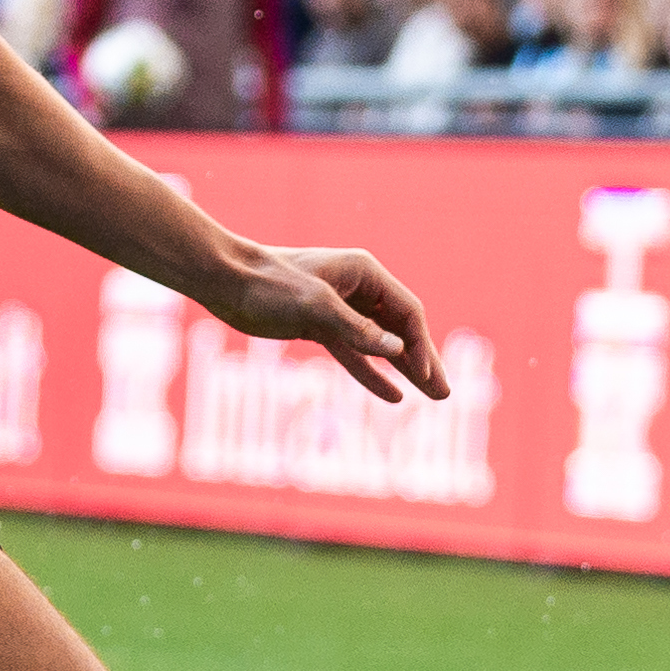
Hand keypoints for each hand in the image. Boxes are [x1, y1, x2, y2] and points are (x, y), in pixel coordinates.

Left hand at [205, 242, 449, 403]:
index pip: (407, 312)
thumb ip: (359, 330)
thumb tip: (398, 351)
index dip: (421, 346)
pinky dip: (373, 374)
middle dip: (423, 362)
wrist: (223, 279)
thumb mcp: (315, 306)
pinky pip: (355, 354)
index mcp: (364, 273)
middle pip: (400, 330)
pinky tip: (393, 396)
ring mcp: (339, 309)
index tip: (430, 378)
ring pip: (381, 345)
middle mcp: (357, 289)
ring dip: (405, 371)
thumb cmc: (268, 284)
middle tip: (446, 394)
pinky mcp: (320, 327)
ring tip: (432, 398)